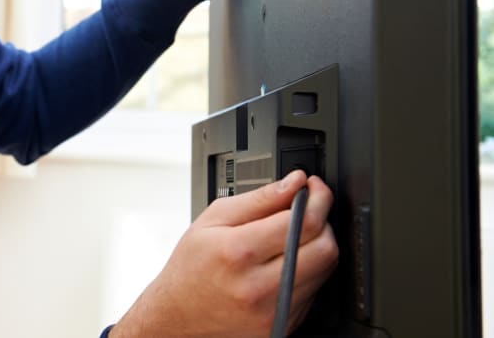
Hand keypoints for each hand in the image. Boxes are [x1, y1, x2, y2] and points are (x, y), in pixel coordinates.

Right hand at [109, 170, 338, 337]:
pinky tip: (285, 264)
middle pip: (324, 247)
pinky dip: (307, 271)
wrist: (179, 315)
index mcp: (238, 251)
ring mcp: (274, 310)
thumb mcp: (213, 219)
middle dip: (323, 220)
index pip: (303, 221)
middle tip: (309, 210)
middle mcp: (258, 286)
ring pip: (325, 269)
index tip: (314, 188)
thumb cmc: (192, 266)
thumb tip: (294, 182)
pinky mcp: (284, 325)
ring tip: (292, 238)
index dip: (317, 197)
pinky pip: (315, 290)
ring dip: (317, 245)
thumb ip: (258, 198)